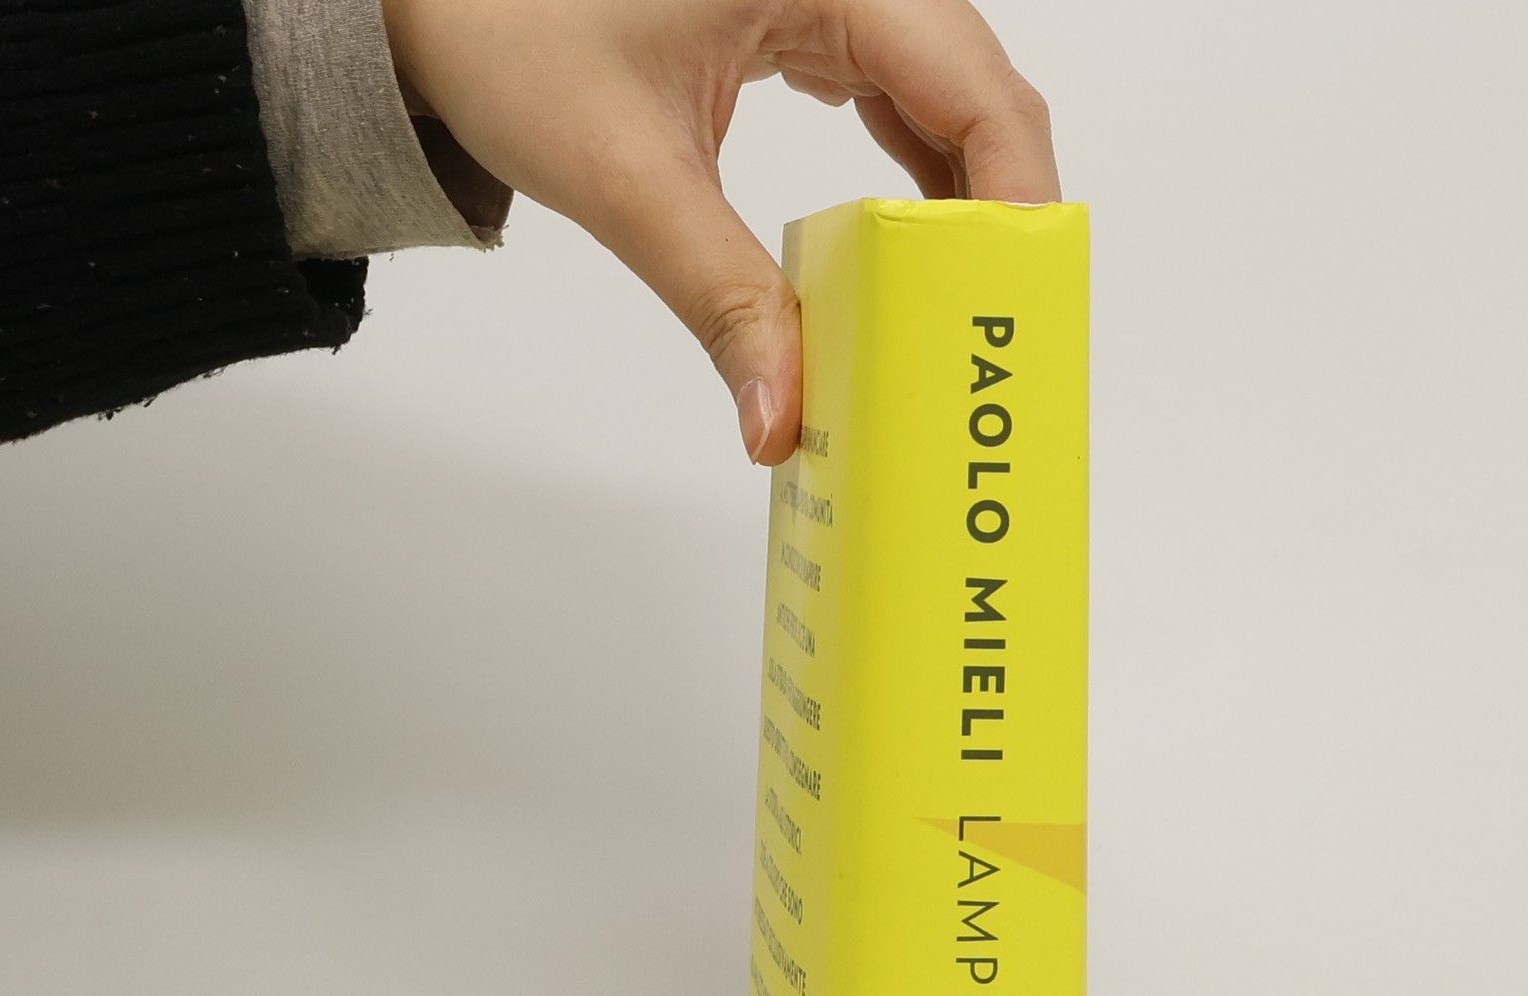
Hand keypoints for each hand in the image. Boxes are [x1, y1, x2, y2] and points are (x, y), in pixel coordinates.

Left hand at [380, 0, 1059, 463]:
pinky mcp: (807, 10)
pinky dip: (916, 167)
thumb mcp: (628, 178)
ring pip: (948, 86)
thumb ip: (723, 302)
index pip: (975, 78)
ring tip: (966, 302)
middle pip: (980, 83)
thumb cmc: (507, 34)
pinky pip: (899, 85)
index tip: (1021, 300)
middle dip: (1001, 206)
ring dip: (963, 193)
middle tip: (1003, 323)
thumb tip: (783, 423)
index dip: (1016, 192)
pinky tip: (914, 243)